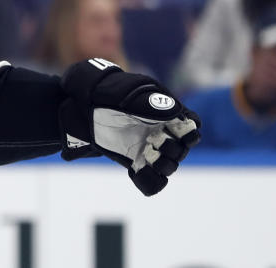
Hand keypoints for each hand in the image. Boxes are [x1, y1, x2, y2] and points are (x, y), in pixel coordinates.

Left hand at [59, 59, 200, 195]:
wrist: (83, 107)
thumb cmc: (107, 94)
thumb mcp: (125, 94)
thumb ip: (149, 102)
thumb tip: (175, 112)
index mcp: (166, 113)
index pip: (192, 126)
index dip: (188, 132)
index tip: (173, 130)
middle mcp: (161, 132)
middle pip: (182, 149)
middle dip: (172, 149)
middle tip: (154, 141)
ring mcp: (149, 148)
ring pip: (170, 166)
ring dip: (162, 165)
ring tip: (147, 156)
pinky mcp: (136, 162)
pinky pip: (152, 181)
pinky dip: (148, 181)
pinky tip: (135, 171)